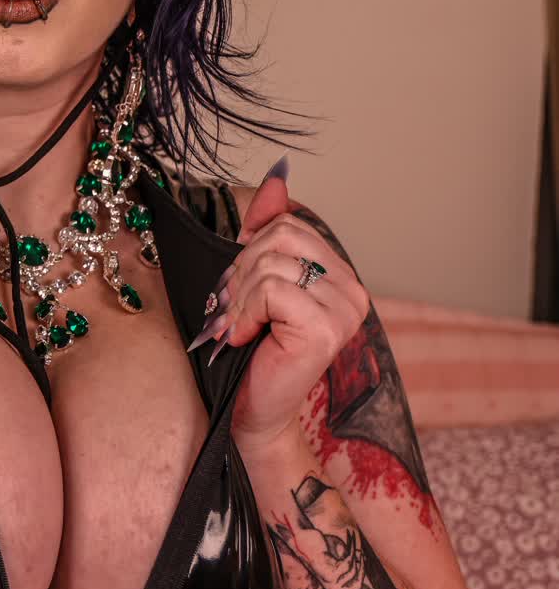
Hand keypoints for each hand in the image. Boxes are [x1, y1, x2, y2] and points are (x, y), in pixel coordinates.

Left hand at [207, 164, 370, 449]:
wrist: (252, 410)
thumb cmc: (251, 349)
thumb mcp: (253, 279)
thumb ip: (266, 229)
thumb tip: (276, 179)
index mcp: (340, 274)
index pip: (288, 223)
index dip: (250, 249)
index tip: (241, 289)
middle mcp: (353, 289)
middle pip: (281, 235)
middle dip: (242, 269)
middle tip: (236, 309)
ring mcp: (345, 310)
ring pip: (272, 262)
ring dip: (239, 296)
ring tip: (240, 326)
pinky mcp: (326, 329)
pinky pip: (271, 289)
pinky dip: (245, 311)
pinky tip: (244, 337)